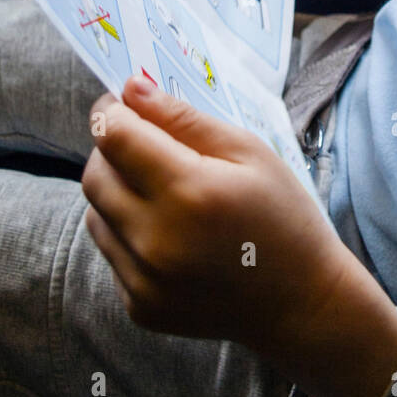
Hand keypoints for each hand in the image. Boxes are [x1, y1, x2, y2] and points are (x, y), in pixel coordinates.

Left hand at [82, 78, 396, 396]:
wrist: (301, 301)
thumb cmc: (283, 216)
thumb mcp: (248, 152)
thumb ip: (184, 119)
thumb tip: (132, 89)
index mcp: (190, 193)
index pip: (114, 138)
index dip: (111, 113)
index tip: (123, 104)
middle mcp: (158, 241)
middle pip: (94, 176)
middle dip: (111, 151)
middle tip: (146, 145)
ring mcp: (145, 281)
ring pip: (96, 214)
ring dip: (118, 194)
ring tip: (165, 194)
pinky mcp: (140, 307)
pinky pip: (112, 253)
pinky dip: (130, 235)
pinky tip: (173, 236)